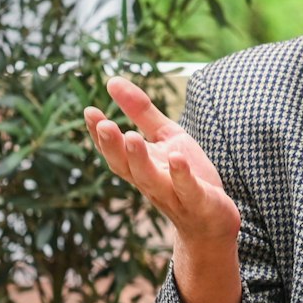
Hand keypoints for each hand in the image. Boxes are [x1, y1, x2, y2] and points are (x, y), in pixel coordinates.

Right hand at [84, 77, 238, 243]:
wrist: (213, 221)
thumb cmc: (186, 175)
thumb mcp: (166, 138)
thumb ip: (141, 113)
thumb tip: (112, 81)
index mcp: (140, 166)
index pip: (114, 151)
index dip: (99, 135)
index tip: (89, 112)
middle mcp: (150, 182)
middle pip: (125, 166)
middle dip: (113, 147)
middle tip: (105, 125)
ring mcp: (173, 194)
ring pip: (150, 179)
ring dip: (139, 160)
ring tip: (131, 137)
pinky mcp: (198, 202)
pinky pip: (187, 189)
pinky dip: (180, 175)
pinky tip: (177, 158)